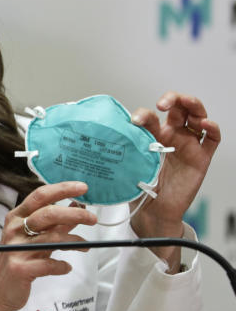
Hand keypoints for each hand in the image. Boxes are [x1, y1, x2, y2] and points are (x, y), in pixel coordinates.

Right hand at [0, 181, 96, 310]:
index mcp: (16, 217)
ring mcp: (17, 249)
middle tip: (92, 218)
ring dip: (75, 241)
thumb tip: (76, 208)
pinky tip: (66, 267)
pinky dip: (63, 266)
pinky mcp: (21, 269)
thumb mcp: (33, 238)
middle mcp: (15, 230)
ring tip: (85, 245)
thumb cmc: (15, 260)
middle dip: (75, 214)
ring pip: (53, 238)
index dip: (62, 189)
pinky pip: (50, 264)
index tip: (82, 187)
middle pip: (48, 214)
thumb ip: (54, 224)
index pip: (41, 196)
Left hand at [130, 92, 220, 266]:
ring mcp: (188, 146)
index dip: (145, 114)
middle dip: (172, 98)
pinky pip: (212, 140)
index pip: (152, 116)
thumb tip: (97, 136)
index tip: (134, 121)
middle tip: (162, 104)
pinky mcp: (201, 158)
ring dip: (193, 106)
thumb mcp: (126, 164)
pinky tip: (205, 124)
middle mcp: (172, 137)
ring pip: (197, 117)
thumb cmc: (138, 188)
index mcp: (153, 136)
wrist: (151, 212)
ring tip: (184, 103)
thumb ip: (119, 150)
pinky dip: (212, 128)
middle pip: (179, 108)